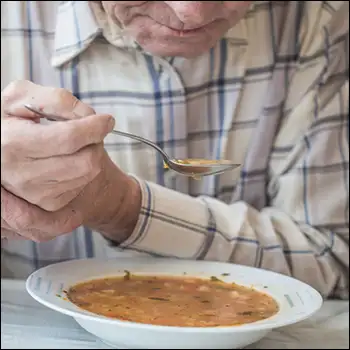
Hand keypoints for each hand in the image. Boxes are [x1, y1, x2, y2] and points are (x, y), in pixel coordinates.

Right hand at [1, 80, 140, 241]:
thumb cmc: (12, 119)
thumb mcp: (23, 96)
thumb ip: (57, 100)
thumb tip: (89, 116)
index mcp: (13, 143)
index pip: (69, 138)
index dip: (94, 128)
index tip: (107, 120)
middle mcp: (23, 174)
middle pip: (86, 160)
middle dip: (95, 141)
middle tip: (89, 131)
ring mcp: (37, 193)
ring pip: (89, 172)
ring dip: (92, 153)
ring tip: (76, 144)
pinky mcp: (49, 203)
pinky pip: (83, 183)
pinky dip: (84, 168)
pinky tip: (68, 158)